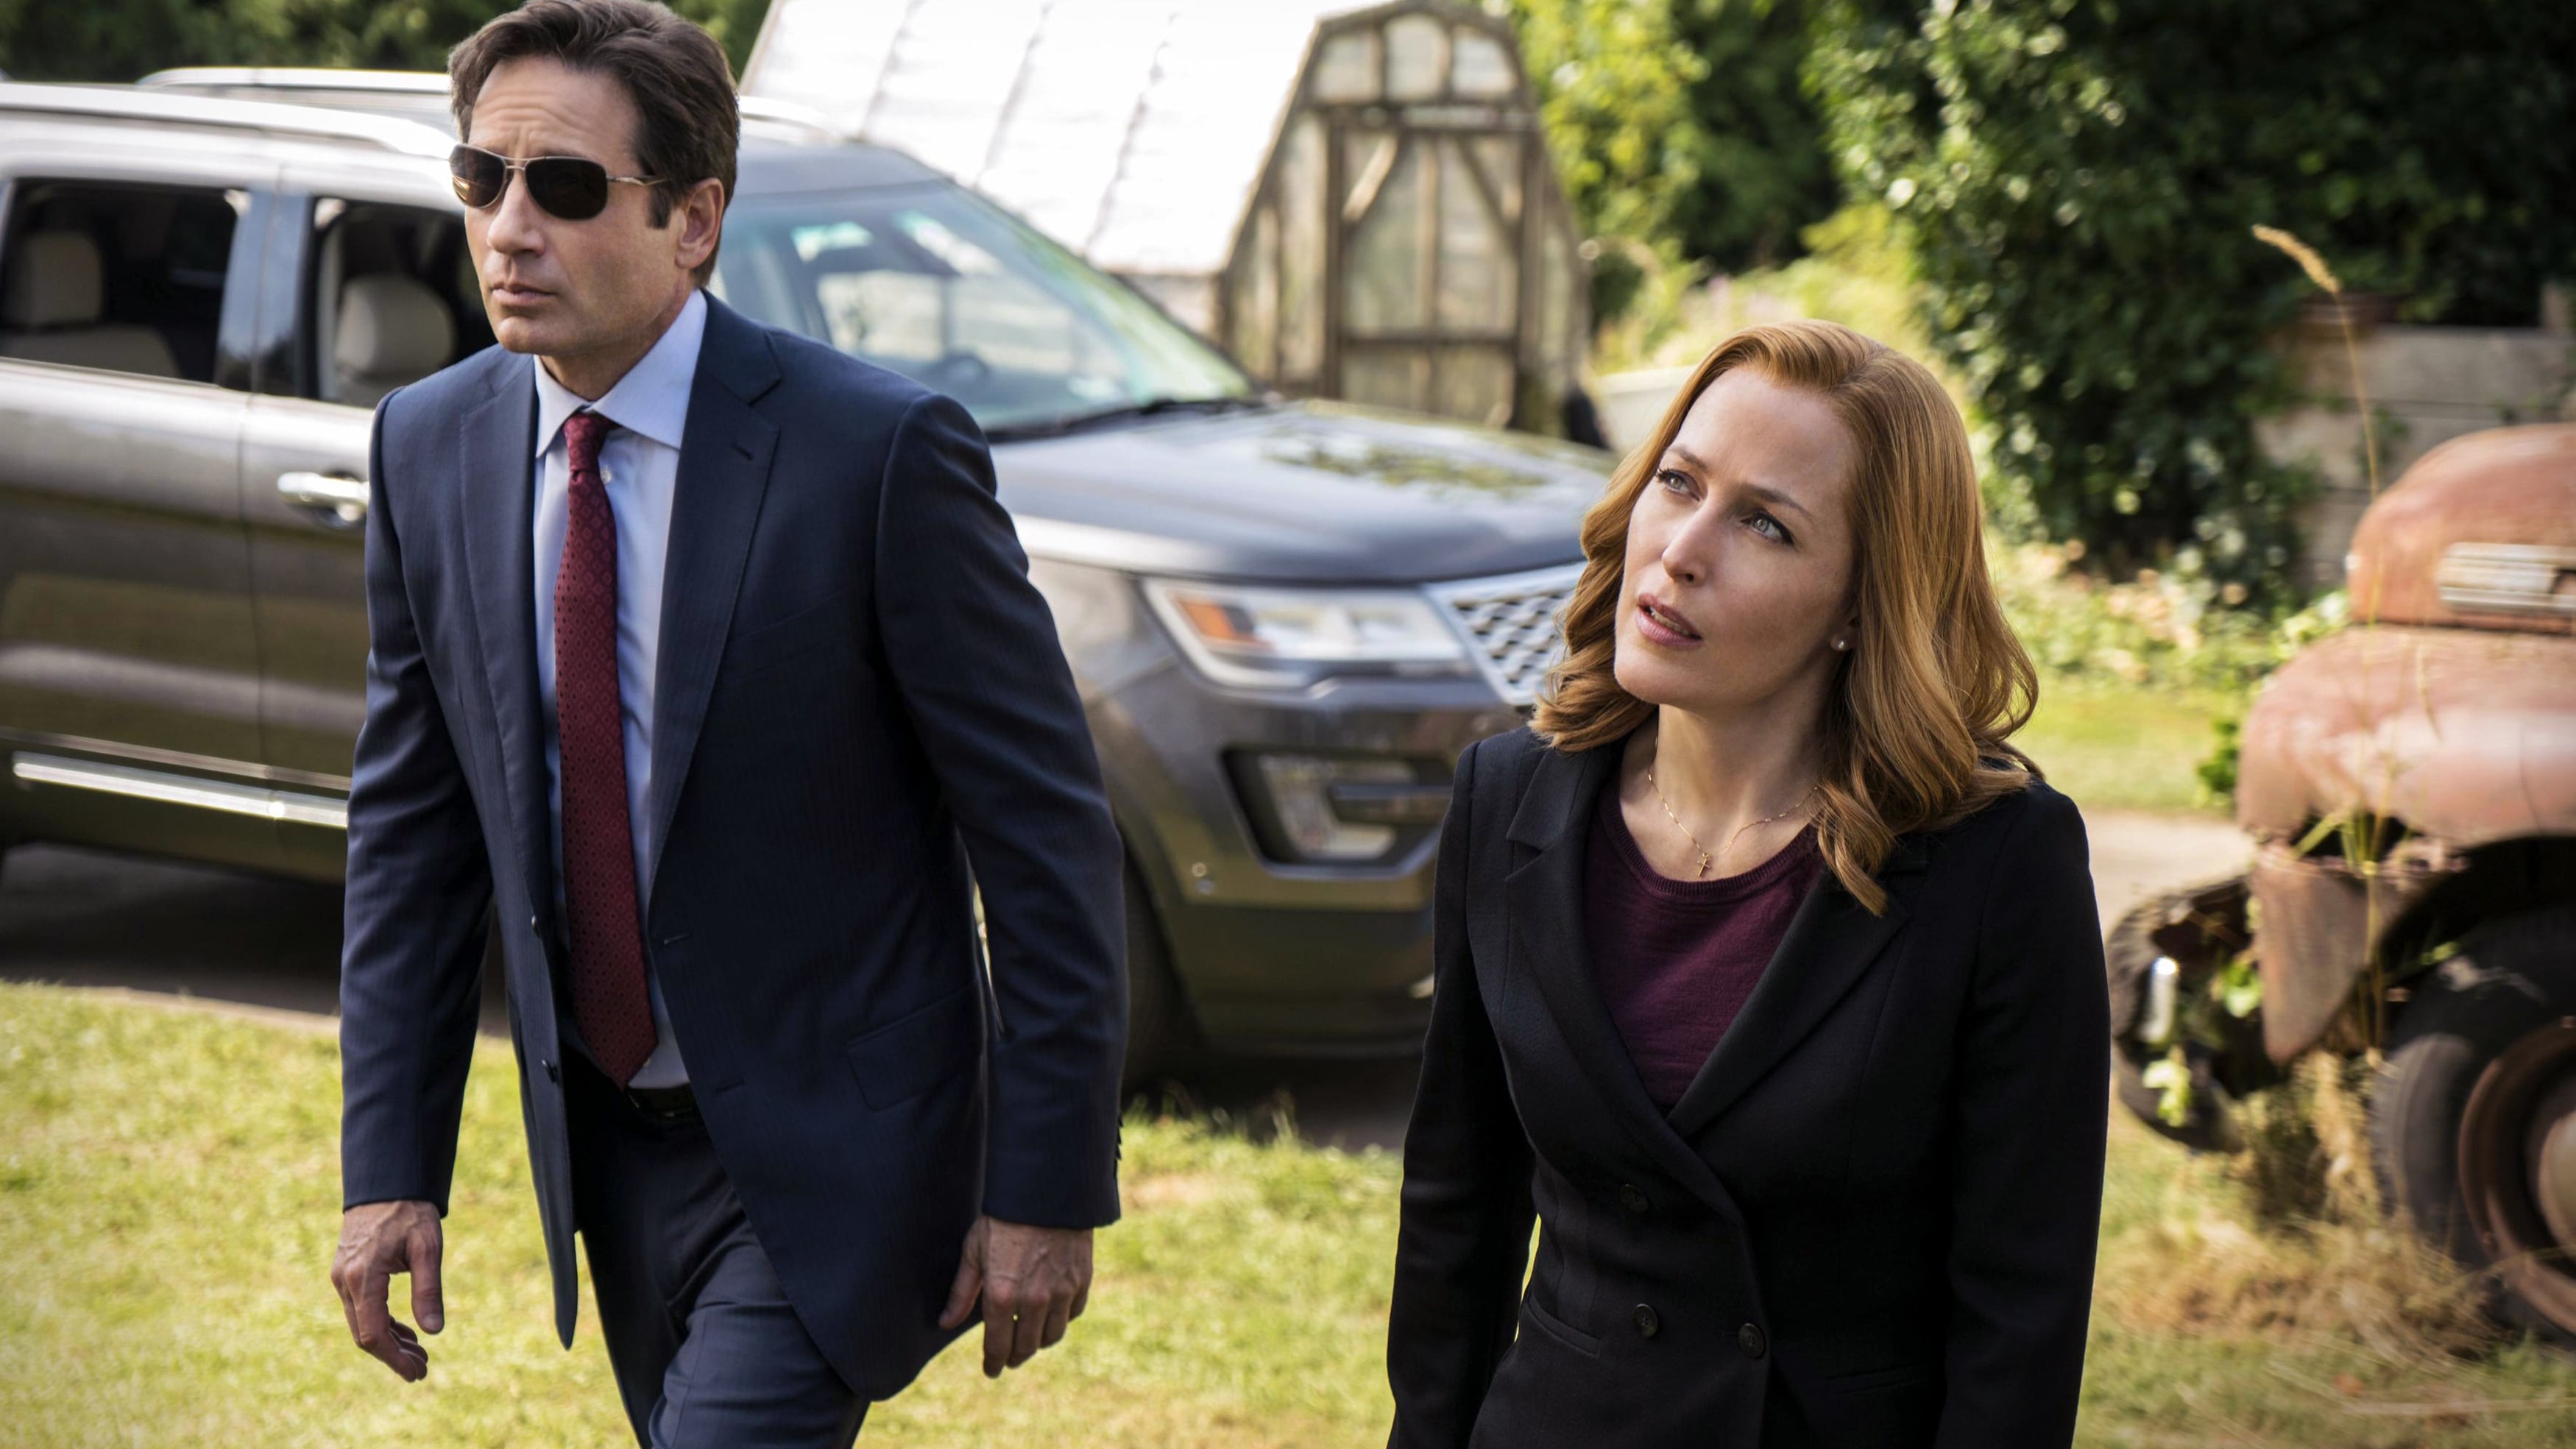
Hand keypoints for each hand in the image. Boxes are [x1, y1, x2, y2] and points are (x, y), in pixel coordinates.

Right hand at [330, 1199, 444, 1381]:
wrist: (385, 1183)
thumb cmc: (409, 1212)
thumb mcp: (427, 1248)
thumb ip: (428, 1290)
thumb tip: (434, 1331)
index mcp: (362, 1277)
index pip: (372, 1334)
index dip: (394, 1358)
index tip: (417, 1372)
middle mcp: (345, 1281)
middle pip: (364, 1334)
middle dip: (393, 1355)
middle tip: (422, 1368)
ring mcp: (342, 1277)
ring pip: (361, 1323)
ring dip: (389, 1341)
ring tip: (419, 1354)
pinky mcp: (346, 1273)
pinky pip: (361, 1308)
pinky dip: (382, 1323)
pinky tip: (405, 1332)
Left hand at [937, 1215, 1093, 1377]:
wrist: (1045, 1192)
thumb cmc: (1002, 1219)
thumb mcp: (974, 1252)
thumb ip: (962, 1292)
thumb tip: (946, 1322)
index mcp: (1002, 1296)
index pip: (998, 1346)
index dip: (993, 1363)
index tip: (992, 1370)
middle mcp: (1033, 1301)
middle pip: (1026, 1348)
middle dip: (1015, 1356)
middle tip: (1009, 1357)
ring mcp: (1061, 1292)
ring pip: (1052, 1336)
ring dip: (1039, 1342)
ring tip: (1030, 1337)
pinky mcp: (1082, 1281)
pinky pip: (1073, 1314)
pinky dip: (1062, 1319)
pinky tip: (1052, 1313)